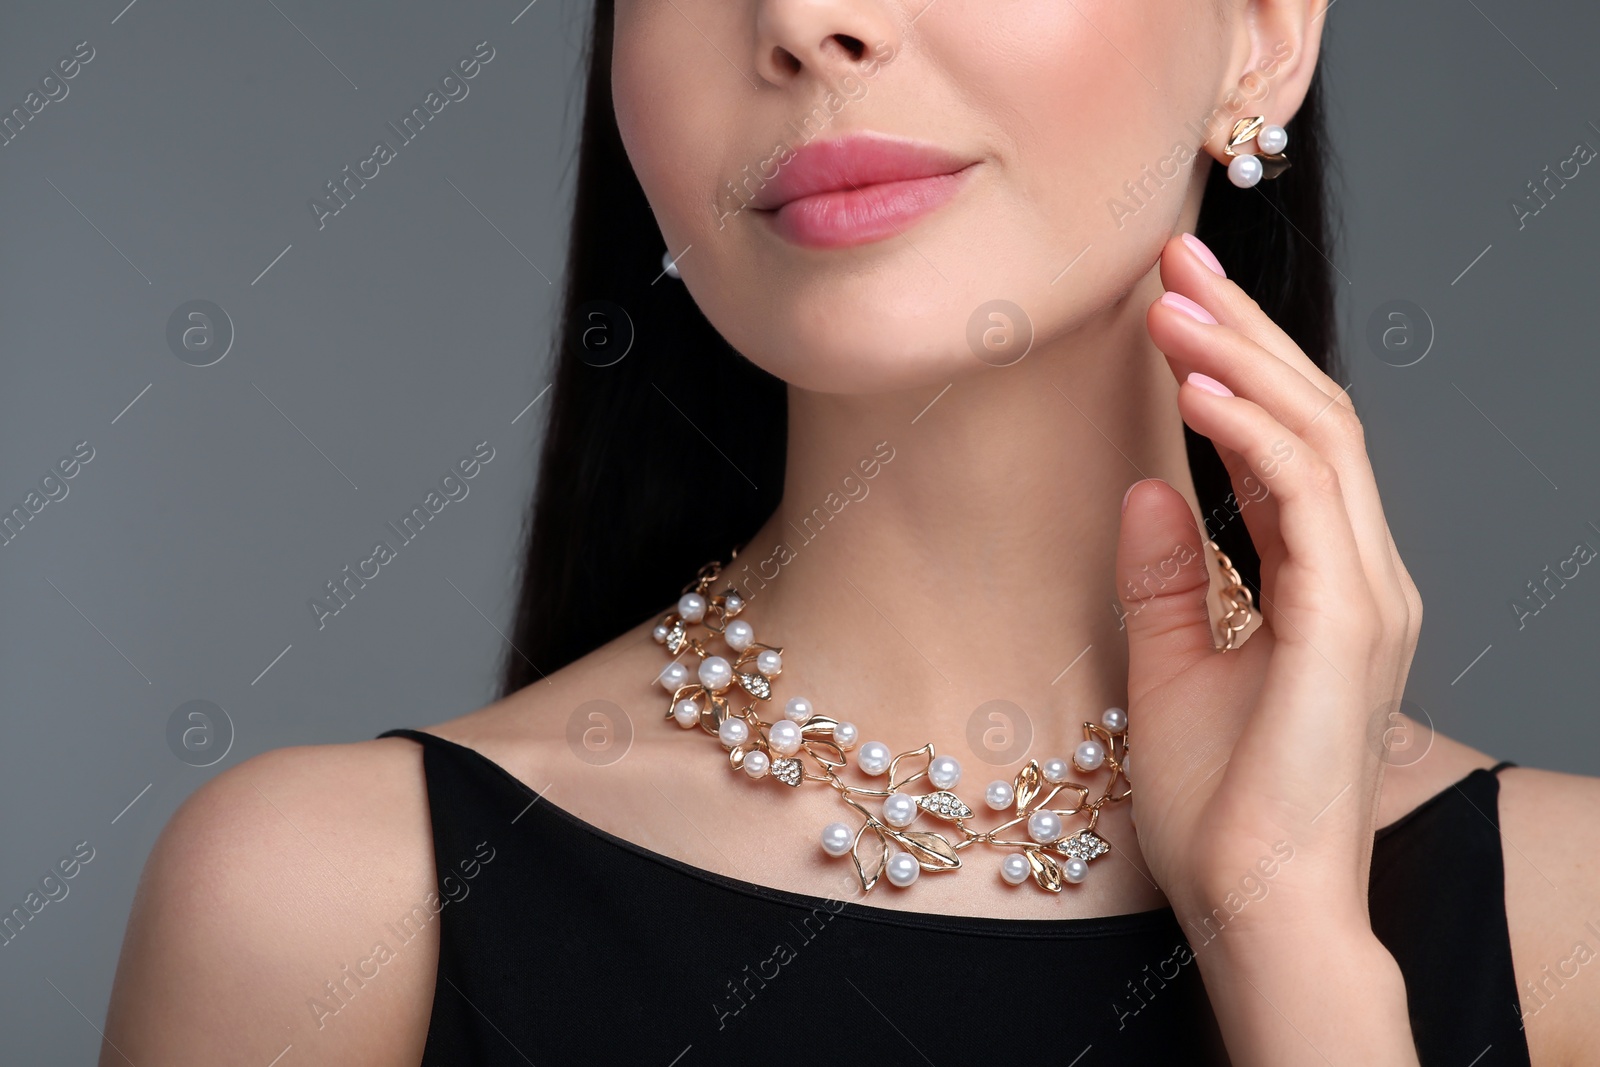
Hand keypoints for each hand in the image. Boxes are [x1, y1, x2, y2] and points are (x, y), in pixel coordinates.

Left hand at [1114, 233, 1423, 1060]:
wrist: (1257, 908)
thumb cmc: (1221, 809)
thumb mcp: (1172, 668)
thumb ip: (1166, 577)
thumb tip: (1143, 486)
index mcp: (1329, 586)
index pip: (1289, 444)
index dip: (1235, 365)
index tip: (1169, 303)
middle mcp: (1364, 577)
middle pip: (1313, 416)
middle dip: (1243, 331)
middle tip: (1174, 259)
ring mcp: (1367, 596)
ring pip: (1317, 436)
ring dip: (1243, 359)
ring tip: (1172, 300)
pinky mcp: (1348, 621)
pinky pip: (1302, 495)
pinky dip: (1249, 430)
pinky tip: (1192, 386)